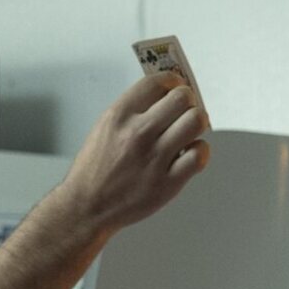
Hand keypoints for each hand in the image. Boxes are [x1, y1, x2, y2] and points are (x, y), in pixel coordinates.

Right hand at [56, 73, 208, 233]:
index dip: (172, 82)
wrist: (87, 206)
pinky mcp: (168, 182)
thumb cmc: (96, 168)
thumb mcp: (106, 126)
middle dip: (188, 102)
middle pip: (183, 98)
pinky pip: (200, 154)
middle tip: (183, 112)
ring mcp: (155, 158)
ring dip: (196, 123)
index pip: (158, 81)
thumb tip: (166, 93)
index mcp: (120, 115)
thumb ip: (134, 109)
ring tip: (186, 132)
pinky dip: (200, 151)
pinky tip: (188, 154)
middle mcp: (138, 133)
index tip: (174, 89)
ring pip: (196, 121)